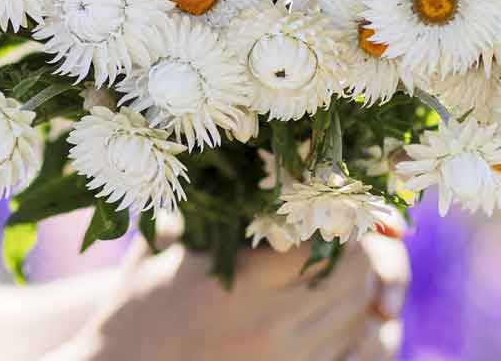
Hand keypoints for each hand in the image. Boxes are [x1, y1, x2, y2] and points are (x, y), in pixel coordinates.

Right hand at [41, 232, 408, 360]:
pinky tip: (345, 312)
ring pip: (362, 318)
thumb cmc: (138, 307)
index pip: (323, 241)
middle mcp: (272, 331)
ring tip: (342, 264)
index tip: (324, 197)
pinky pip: (360, 357)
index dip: (334, 213)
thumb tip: (259, 160)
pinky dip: (363, 330)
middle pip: (355, 277)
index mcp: (240, 287)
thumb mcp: (170, 245)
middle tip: (338, 227)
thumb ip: (214, 207)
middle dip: (356, 246)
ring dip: (362, 286)